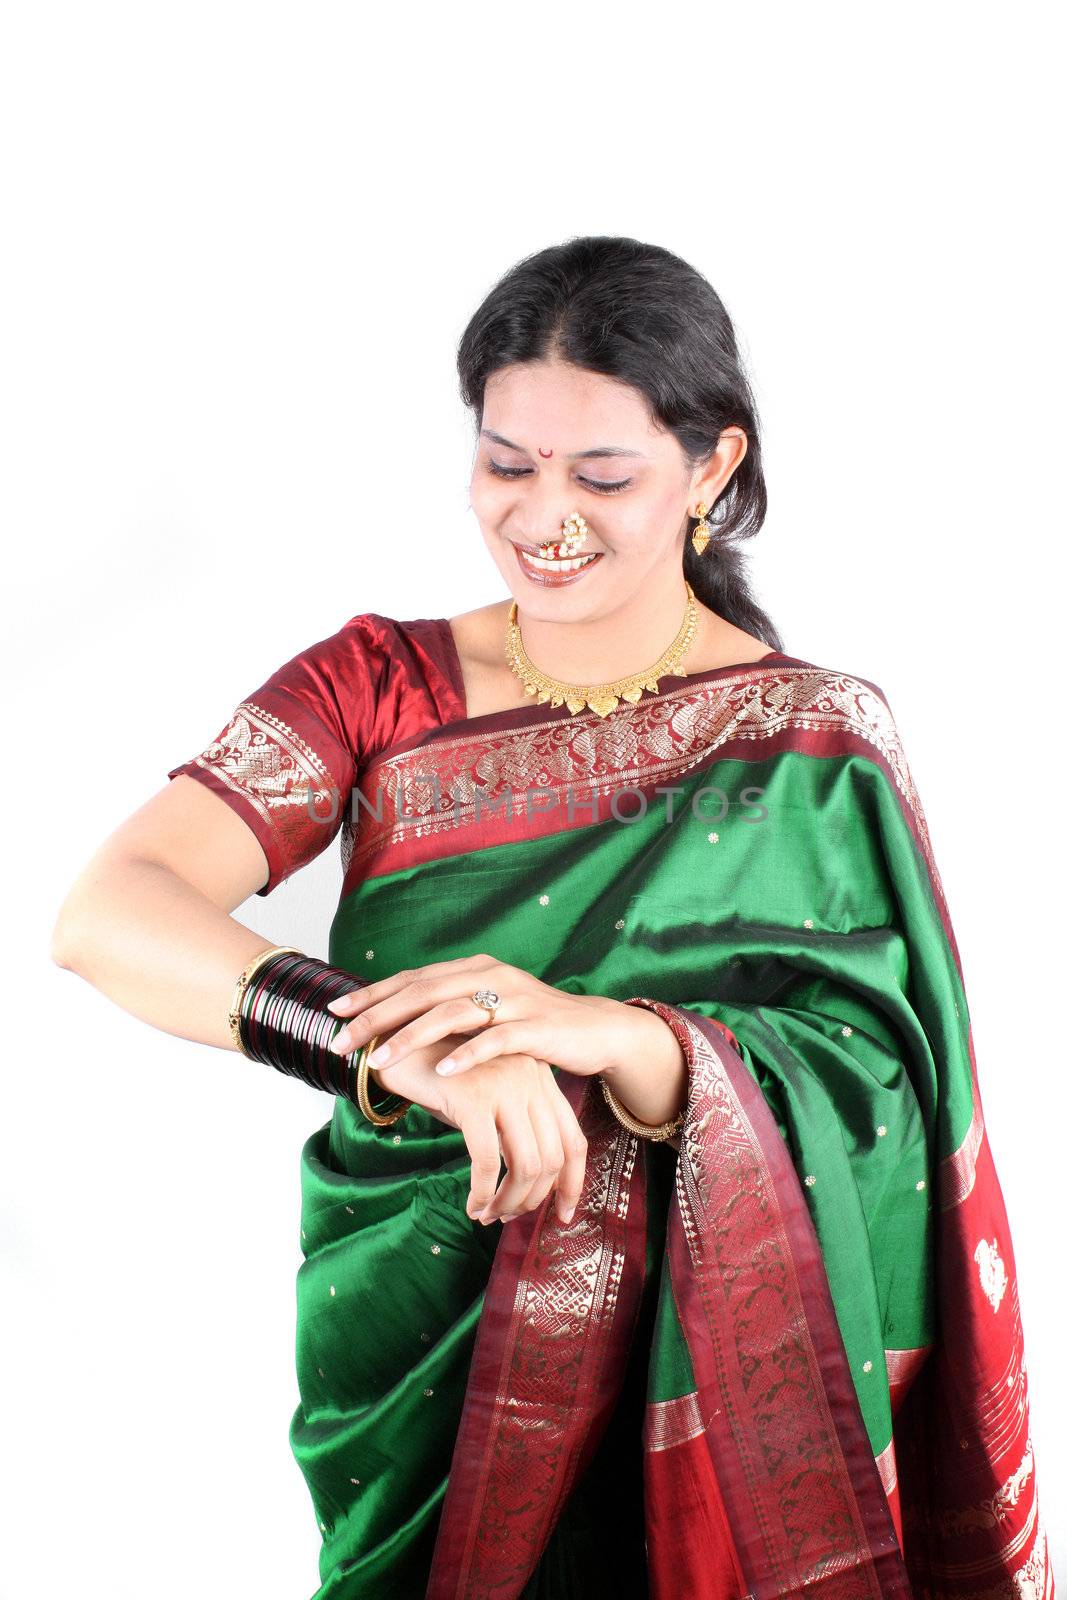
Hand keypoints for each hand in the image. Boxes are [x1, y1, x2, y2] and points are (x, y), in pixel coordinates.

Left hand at [326, 953, 630, 1080]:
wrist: (595, 1030)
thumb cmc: (533, 1026)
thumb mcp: (488, 1011)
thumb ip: (450, 1012)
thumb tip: (397, 1024)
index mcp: (473, 969)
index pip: (412, 978)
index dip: (373, 994)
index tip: (334, 1011)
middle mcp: (489, 976)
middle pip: (422, 992)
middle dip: (376, 1017)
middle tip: (339, 1040)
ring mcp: (513, 999)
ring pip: (450, 1014)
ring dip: (410, 1037)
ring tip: (378, 1060)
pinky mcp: (535, 1027)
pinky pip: (495, 1040)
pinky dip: (466, 1055)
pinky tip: (442, 1071)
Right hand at [365, 1040, 587, 1226]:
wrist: (396, 1046)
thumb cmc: (443, 1081)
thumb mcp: (490, 1100)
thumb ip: (515, 1131)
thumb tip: (531, 1189)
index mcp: (542, 1078)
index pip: (573, 1141)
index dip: (572, 1184)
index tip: (563, 1215)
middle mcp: (531, 1078)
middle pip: (552, 1158)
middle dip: (532, 1199)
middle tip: (508, 1217)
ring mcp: (504, 1085)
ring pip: (525, 1164)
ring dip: (507, 1201)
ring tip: (488, 1214)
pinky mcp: (473, 1097)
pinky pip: (488, 1160)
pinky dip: (482, 1191)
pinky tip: (471, 1205)